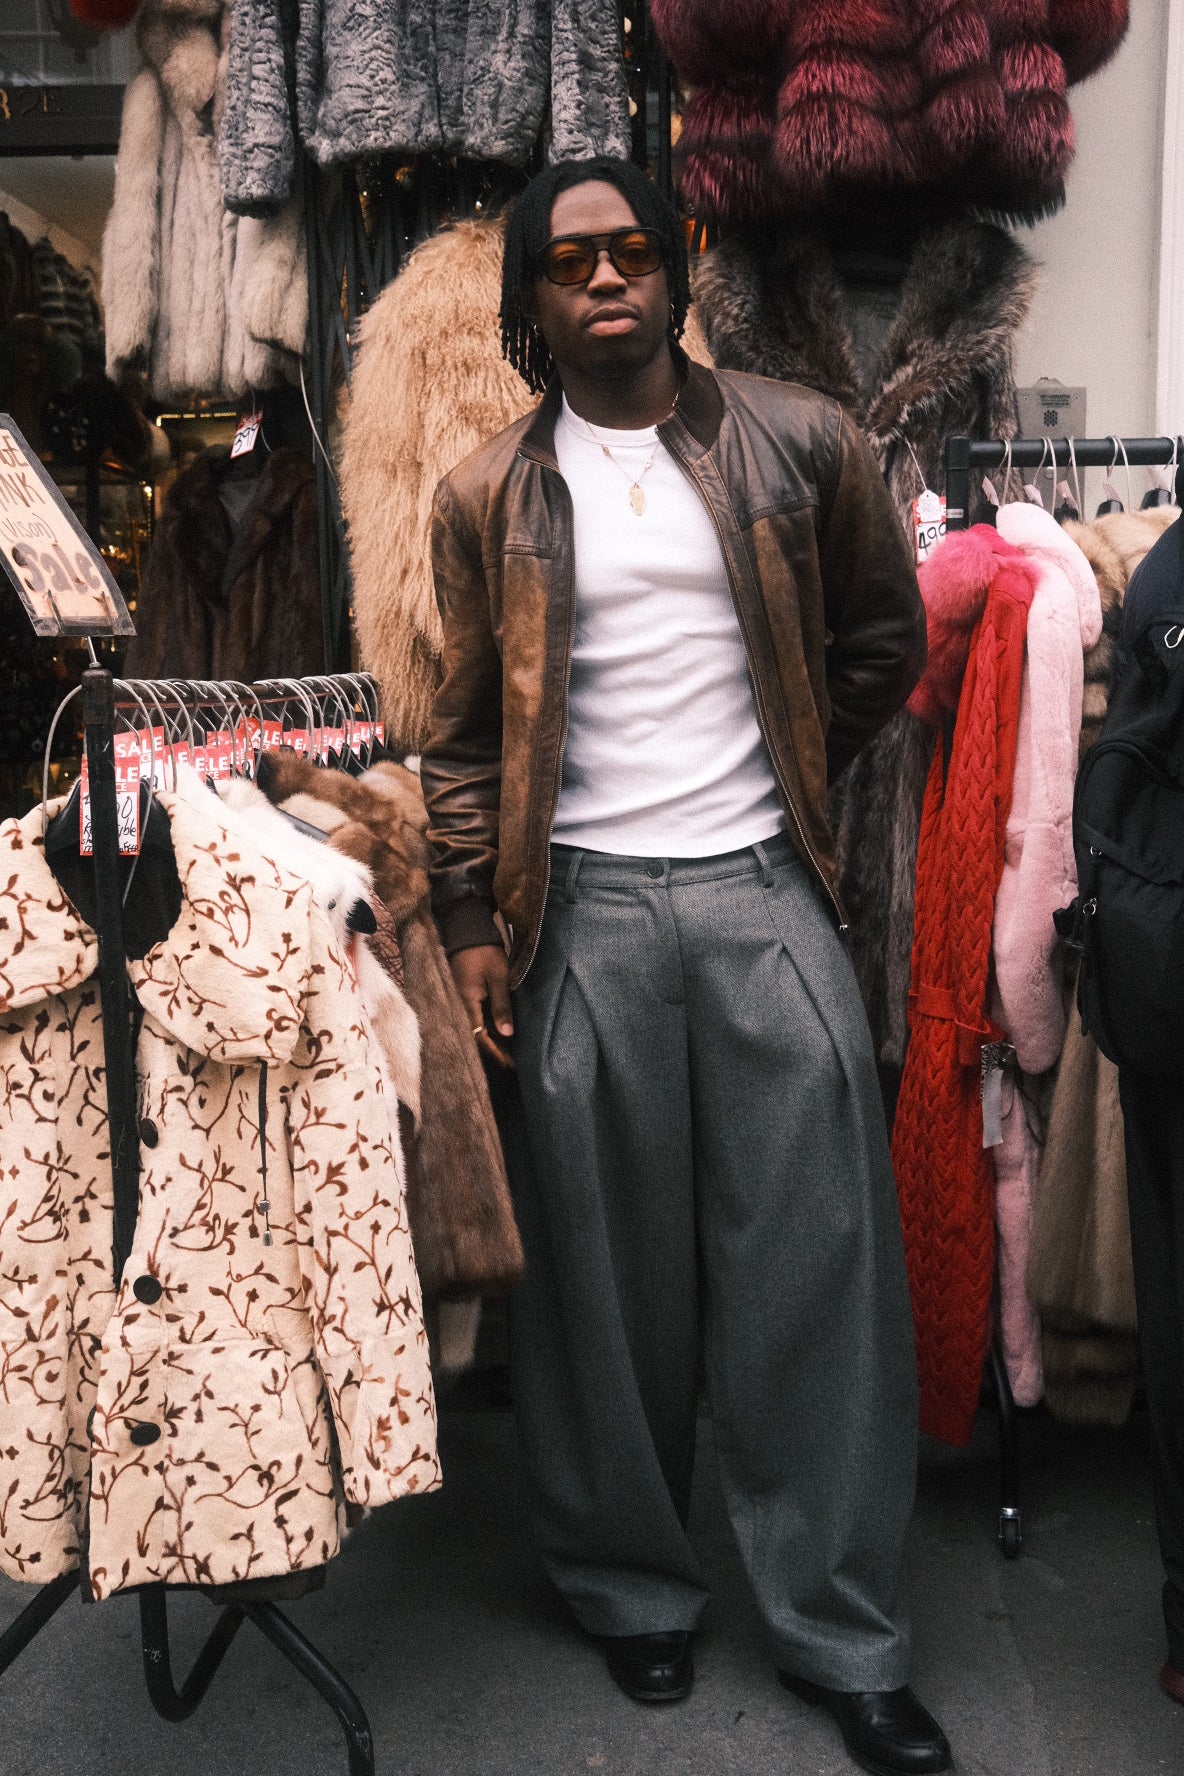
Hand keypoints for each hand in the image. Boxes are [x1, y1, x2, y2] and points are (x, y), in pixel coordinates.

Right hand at [450, 944, 514, 1068]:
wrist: (467, 930)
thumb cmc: (485, 952)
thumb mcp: (498, 978)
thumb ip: (502, 1006)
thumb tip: (507, 1034)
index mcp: (465, 1002)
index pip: (478, 1036)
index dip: (494, 1052)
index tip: (508, 1064)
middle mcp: (458, 1005)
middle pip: (473, 1036)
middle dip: (491, 1051)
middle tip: (509, 1064)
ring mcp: (458, 1000)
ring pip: (472, 1028)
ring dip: (488, 1040)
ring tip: (505, 1053)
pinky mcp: (461, 995)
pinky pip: (472, 1017)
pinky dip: (484, 1027)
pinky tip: (495, 1033)